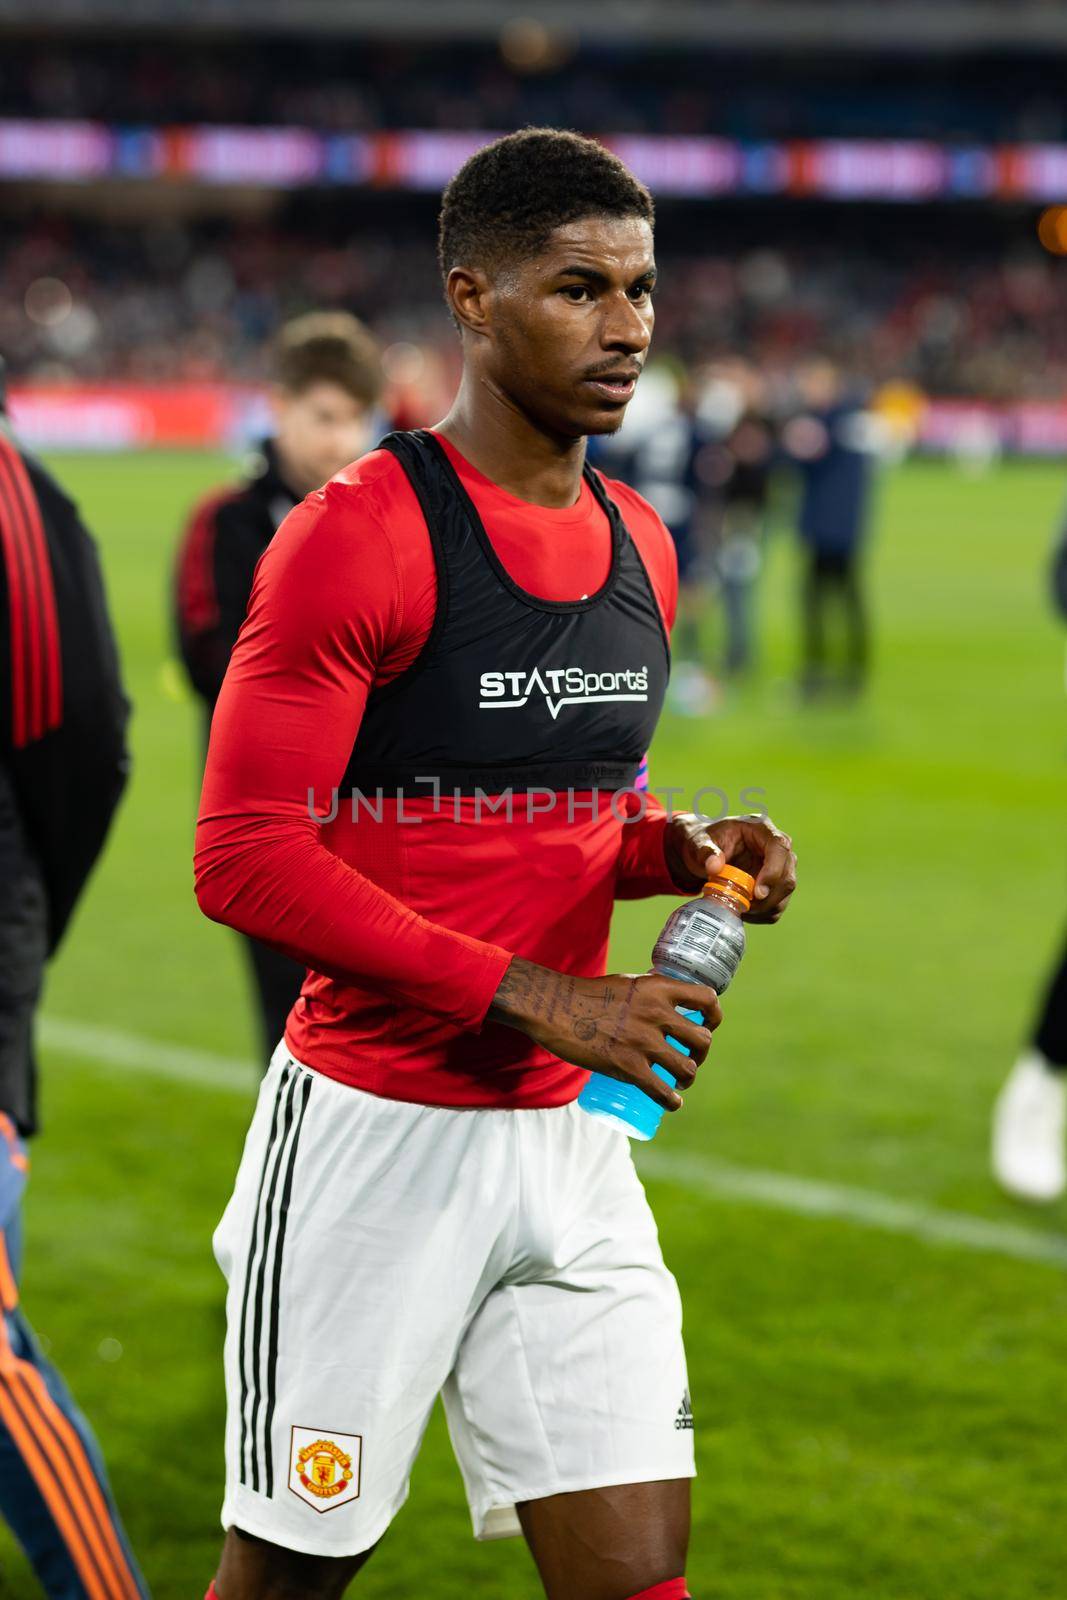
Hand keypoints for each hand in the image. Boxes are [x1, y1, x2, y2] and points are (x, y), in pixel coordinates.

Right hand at [487, 958, 722, 1111]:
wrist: (554, 1008)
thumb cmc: (588, 995)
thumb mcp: (628, 982)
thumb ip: (650, 993)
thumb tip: (666, 1005)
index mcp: (658, 988)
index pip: (707, 999)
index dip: (714, 1017)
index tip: (708, 1026)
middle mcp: (657, 1013)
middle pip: (702, 1040)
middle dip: (700, 1054)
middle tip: (689, 1059)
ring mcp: (643, 1041)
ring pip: (687, 1068)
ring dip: (687, 1078)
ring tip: (679, 1081)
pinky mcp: (627, 1066)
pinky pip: (662, 1091)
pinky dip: (671, 1101)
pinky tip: (671, 1103)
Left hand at [664, 812, 796, 923]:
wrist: (702, 852)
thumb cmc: (702, 842)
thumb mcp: (698, 842)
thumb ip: (705, 851)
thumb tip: (714, 867)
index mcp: (760, 828)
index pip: (779, 847)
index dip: (773, 871)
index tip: (757, 893)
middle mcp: (775, 846)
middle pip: (787, 874)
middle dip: (769, 896)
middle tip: (744, 907)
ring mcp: (779, 866)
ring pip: (785, 891)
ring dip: (765, 907)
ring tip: (739, 909)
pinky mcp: (775, 884)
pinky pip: (778, 904)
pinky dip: (762, 914)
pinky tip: (743, 912)